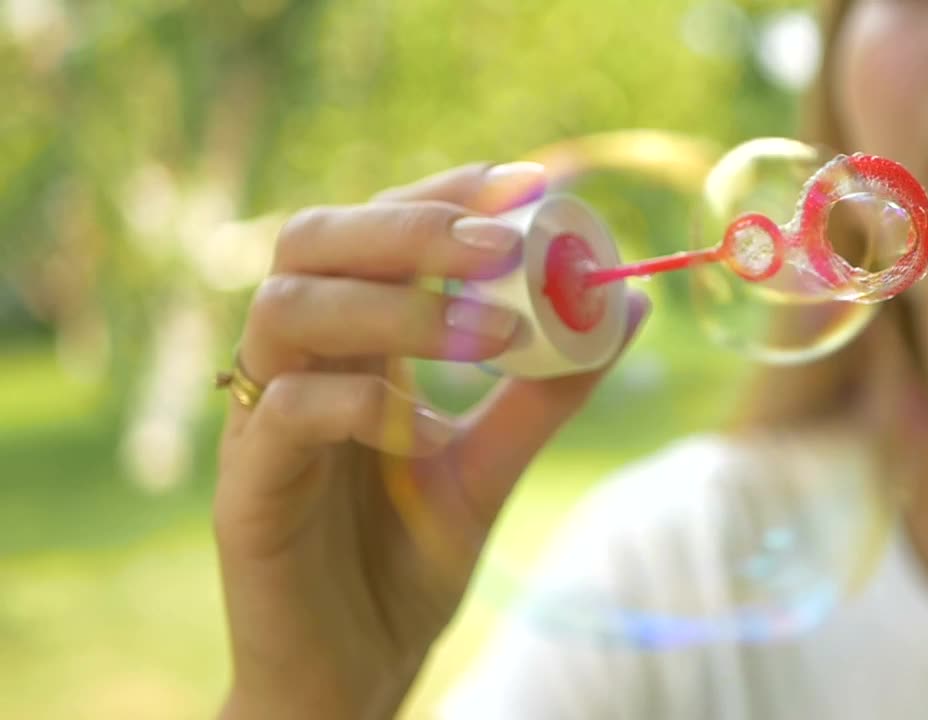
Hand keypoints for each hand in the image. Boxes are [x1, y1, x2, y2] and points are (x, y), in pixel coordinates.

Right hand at [213, 162, 649, 719]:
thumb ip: (547, 392)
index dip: (442, 195)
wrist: (355, 671)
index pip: (376, 230)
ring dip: (390, 304)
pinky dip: (354, 399)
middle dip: (408, 228)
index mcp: (351, 346)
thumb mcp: (490, 464)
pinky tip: (414, 421)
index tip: (523, 185)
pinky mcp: (245, 488)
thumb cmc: (407, 560)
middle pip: (313, 241)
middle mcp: (297, 363)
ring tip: (485, 332)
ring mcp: (260, 421)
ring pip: (288, 310)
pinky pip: (282, 411)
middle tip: (500, 245)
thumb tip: (624, 303)